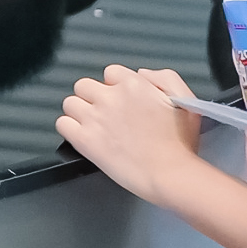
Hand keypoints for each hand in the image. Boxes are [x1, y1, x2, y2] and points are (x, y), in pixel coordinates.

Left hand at [57, 65, 204, 197]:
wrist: (171, 174)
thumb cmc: (181, 143)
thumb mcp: (184, 100)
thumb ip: (164, 78)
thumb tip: (141, 73)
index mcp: (134, 85)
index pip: (110, 73)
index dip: (115, 87)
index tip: (122, 102)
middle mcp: (110, 97)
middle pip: (84, 85)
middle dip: (93, 98)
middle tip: (105, 115)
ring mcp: (94, 118)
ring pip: (70, 103)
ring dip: (79, 113)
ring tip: (94, 127)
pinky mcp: (84, 140)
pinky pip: (62, 124)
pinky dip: (69, 129)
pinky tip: (83, 137)